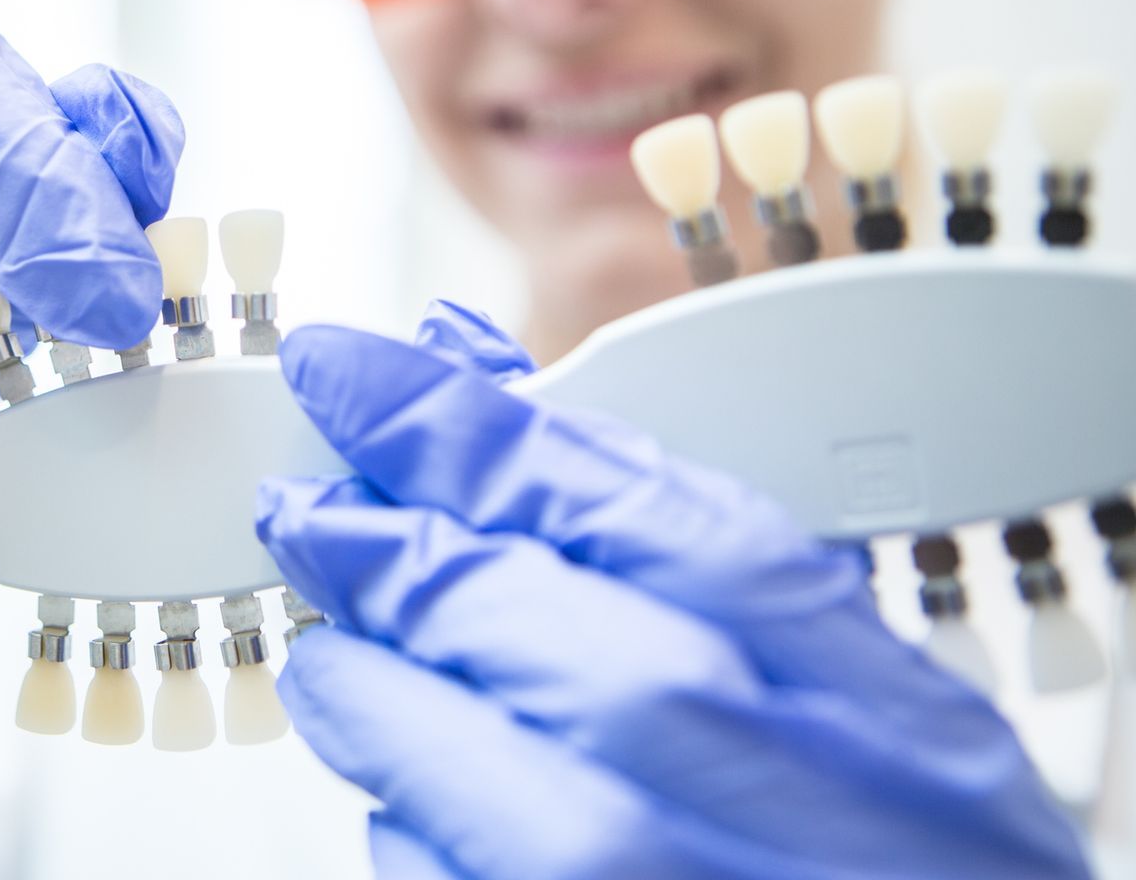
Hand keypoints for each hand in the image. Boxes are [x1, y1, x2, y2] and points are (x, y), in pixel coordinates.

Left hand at [258, 304, 1086, 878]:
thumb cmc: (866, 861)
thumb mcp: (843, 699)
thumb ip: (676, 555)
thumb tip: (472, 401)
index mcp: (898, 721)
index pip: (669, 522)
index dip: (476, 433)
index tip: (355, 377)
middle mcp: (827, 832)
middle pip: (584, 655)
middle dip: (414, 565)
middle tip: (310, 516)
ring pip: (509, 800)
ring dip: (386, 704)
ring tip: (337, 660)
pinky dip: (409, 835)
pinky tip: (403, 798)